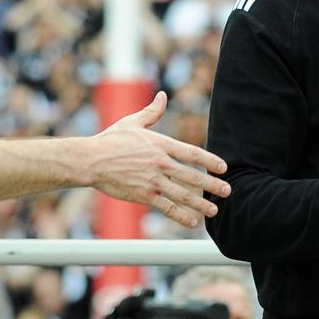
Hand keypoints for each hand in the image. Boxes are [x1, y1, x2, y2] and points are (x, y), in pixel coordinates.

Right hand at [90, 92, 230, 227]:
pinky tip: (192, 222)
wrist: (91, 160)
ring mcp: (152, 180)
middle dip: (212, 185)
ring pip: (182, 194)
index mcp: (161, 144)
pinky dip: (180, 215)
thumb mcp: (133, 122)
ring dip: (200, 204)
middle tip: (227, 191)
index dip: (210, 160)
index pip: (192, 153)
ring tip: (214, 211)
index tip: (224, 167)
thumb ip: (152, 112)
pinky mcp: (143, 194)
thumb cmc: (111, 140)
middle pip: (192, 175)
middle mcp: (160, 163)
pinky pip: (165, 207)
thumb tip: (163, 96)